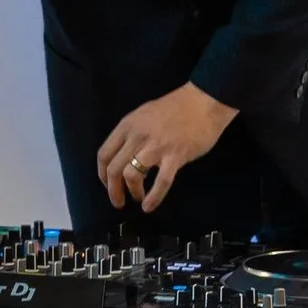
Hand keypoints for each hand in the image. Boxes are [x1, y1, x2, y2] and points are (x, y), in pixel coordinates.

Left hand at [96, 83, 237, 213]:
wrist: (204, 101)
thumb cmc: (176, 108)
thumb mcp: (144, 115)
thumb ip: (133, 134)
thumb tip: (125, 156)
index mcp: (127, 125)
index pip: (104, 154)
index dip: (102, 174)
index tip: (108, 185)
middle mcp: (137, 136)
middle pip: (114, 169)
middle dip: (113, 190)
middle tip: (118, 201)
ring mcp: (156, 146)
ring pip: (132, 175)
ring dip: (132, 192)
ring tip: (138, 199)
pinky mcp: (175, 156)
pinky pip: (161, 182)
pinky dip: (153, 197)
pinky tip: (149, 206)